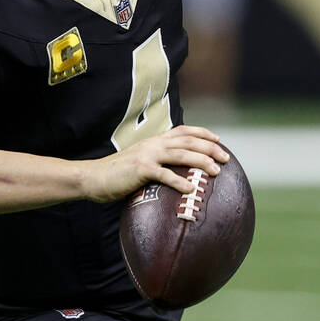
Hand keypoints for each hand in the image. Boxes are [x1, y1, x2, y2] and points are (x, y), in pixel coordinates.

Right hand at [85, 125, 229, 202]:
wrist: (93, 177)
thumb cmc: (117, 174)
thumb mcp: (139, 162)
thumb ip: (156, 162)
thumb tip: (174, 171)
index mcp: (153, 141)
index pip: (182, 131)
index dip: (202, 133)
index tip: (218, 140)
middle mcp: (153, 144)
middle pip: (187, 141)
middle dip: (210, 148)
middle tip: (226, 159)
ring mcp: (147, 155)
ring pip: (180, 154)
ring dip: (201, 161)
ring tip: (216, 172)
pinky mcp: (140, 169)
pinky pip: (164, 174)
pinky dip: (179, 181)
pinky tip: (191, 189)